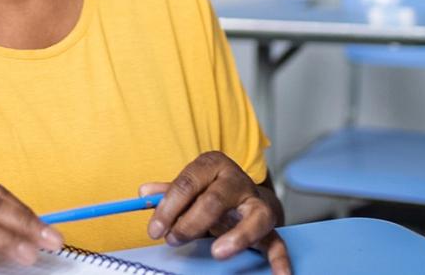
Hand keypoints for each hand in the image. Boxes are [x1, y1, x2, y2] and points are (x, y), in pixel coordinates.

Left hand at [140, 152, 290, 274]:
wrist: (244, 194)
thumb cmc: (209, 190)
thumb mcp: (189, 185)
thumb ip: (168, 191)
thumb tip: (144, 193)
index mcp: (212, 164)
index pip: (187, 183)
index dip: (168, 208)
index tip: (155, 229)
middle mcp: (237, 180)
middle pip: (215, 200)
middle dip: (191, 223)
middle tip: (173, 240)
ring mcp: (256, 202)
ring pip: (254, 217)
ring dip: (236, 237)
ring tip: (218, 253)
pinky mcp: (270, 224)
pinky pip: (278, 242)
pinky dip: (280, 260)